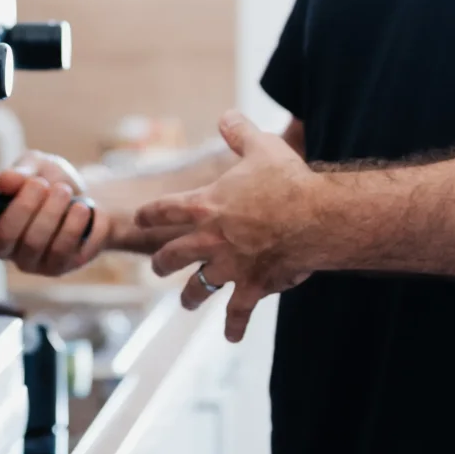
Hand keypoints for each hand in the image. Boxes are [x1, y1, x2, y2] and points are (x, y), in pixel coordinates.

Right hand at [0, 150, 105, 275]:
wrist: (91, 199)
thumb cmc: (54, 183)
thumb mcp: (37, 166)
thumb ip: (21, 171)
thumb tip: (6, 181)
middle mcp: (5, 246)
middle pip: (3, 237)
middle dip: (24, 206)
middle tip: (41, 185)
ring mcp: (29, 260)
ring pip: (33, 243)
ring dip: (51, 211)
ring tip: (64, 191)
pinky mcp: (55, 267)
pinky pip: (59, 250)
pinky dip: (72, 224)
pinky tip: (80, 208)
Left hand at [137, 112, 328, 341]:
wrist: (313, 217)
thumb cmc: (287, 180)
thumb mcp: (261, 147)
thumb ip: (239, 132)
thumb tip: (226, 116)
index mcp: (205, 205)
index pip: (165, 210)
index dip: (150, 214)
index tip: (141, 217)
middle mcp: (209, 239)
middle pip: (172, 254)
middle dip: (162, 262)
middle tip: (157, 266)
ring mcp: (229, 265)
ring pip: (198, 287)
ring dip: (190, 297)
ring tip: (186, 304)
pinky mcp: (252, 285)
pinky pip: (238, 310)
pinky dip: (235, 325)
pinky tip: (231, 337)